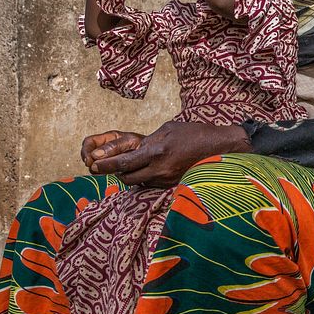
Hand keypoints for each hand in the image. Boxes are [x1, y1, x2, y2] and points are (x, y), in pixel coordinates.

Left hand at [89, 121, 252, 186]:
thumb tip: (134, 148)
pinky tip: (147, 169)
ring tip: (129, 166)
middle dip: (115, 173)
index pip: (124, 163)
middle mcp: (160, 169)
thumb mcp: (168, 129)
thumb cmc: (195, 133)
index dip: (105, 165)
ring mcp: (167, 179)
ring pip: (138, 183)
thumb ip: (148, 141)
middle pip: (127, 178)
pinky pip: (151, 183)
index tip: (93, 164)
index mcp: (157, 152)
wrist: (220, 147)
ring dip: (130, 176)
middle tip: (109, 166)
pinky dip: (144, 177)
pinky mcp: (173, 184)